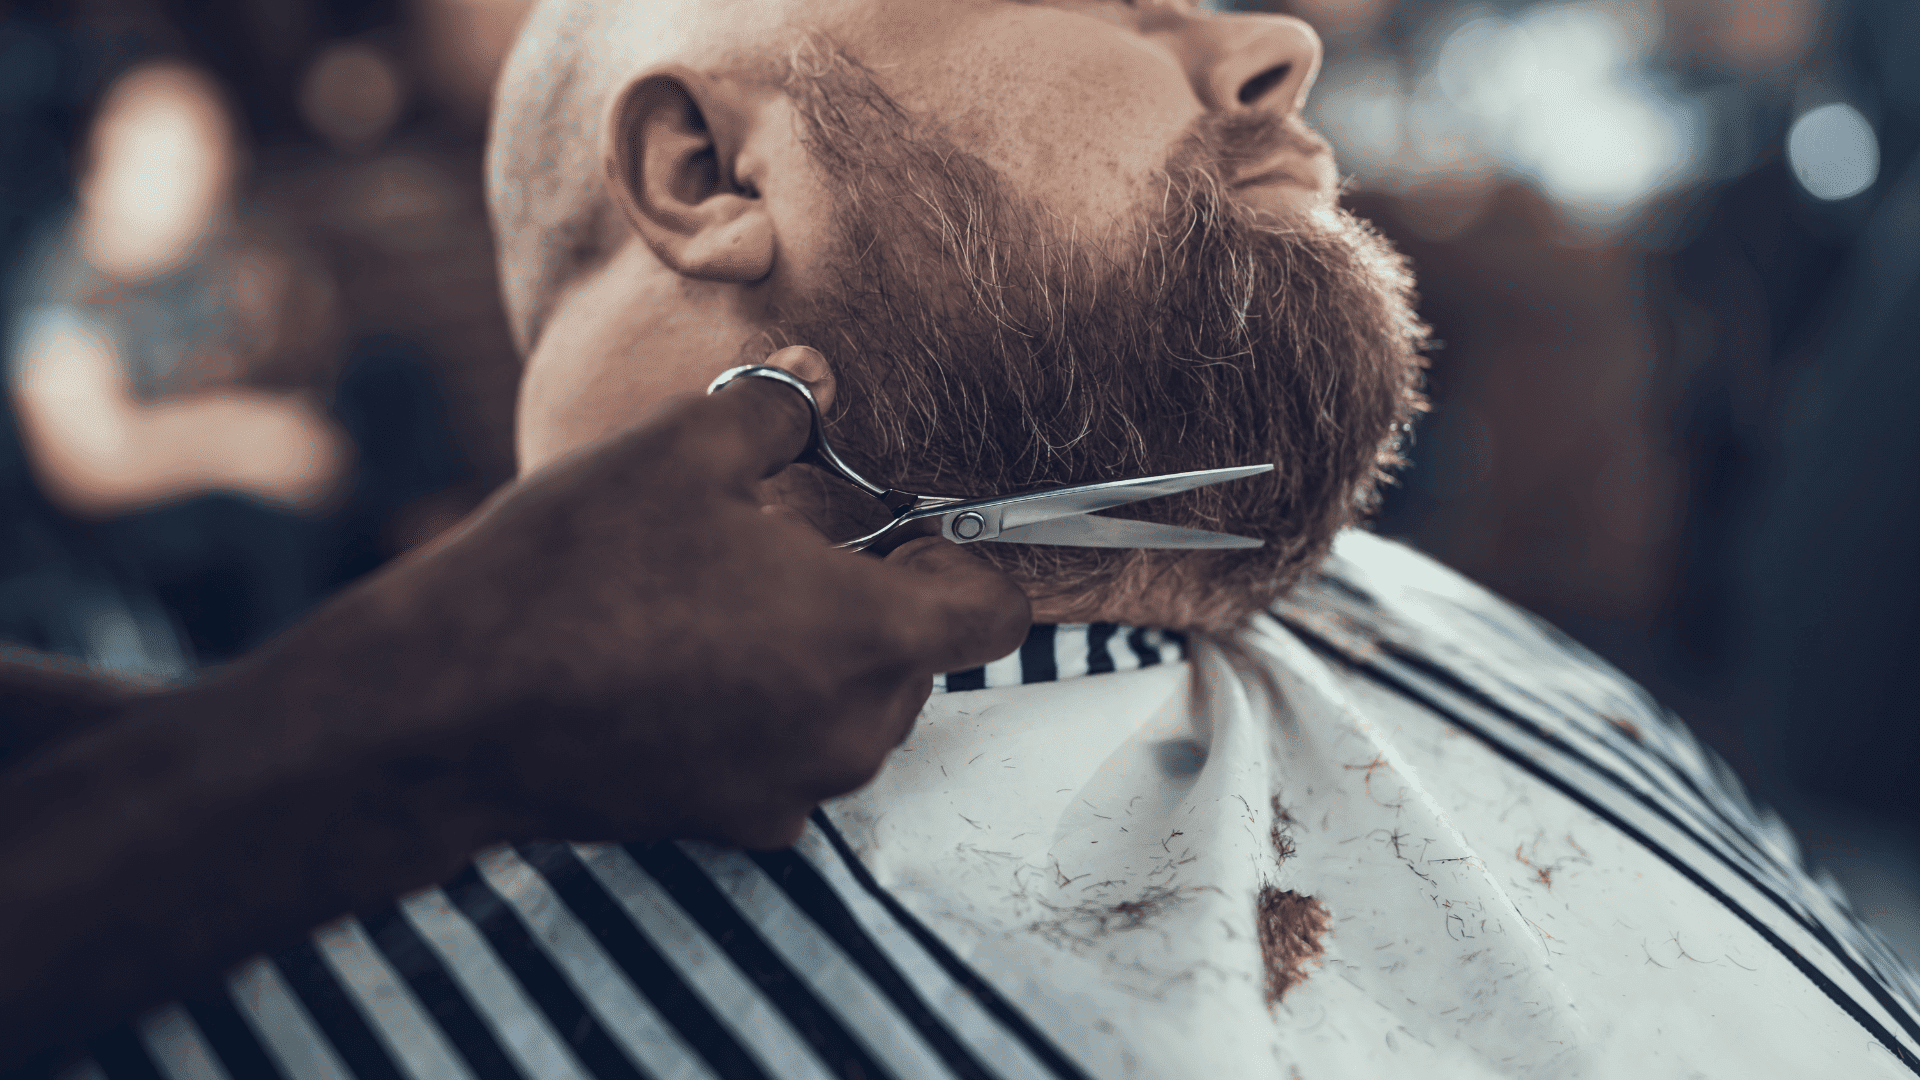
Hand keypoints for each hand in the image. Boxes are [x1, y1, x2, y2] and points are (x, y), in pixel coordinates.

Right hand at [307, 349, 1031, 847]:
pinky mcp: (732, 825)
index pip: (994, 614)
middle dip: (875, 603)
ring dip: (819, 660)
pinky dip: (764, 717)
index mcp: (868, 635)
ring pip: (855, 714)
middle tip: (782, 552)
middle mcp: (851, 731)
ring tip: (722, 606)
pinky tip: (682, 672)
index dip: (960, 561)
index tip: (898, 533)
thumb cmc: (574, 568)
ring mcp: (792, 790)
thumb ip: (775, 407)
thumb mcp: (678, 450)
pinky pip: (789, 762)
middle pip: (920, 662)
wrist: (448, 706)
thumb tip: (816, 376)